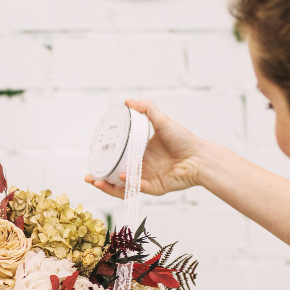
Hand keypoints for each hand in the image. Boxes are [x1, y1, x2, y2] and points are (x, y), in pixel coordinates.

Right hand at [86, 99, 209, 198]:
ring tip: (97, 182)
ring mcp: (147, 179)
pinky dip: (129, 183)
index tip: (92, 155)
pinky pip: (139, 188)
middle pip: (115, 176)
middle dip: (100, 179)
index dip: (104, 160)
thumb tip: (127, 101)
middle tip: (89, 176)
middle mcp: (141, 168)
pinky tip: (122, 176)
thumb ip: (146, 109)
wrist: (201, 156)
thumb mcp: (162, 121)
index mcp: (140, 153)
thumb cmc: (184, 139)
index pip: (117, 158)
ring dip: (109, 186)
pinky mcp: (156, 188)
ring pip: (123, 186)